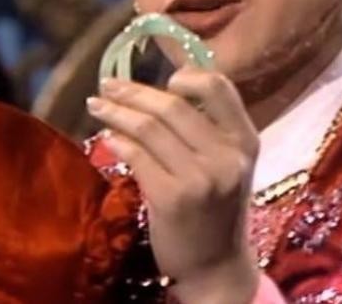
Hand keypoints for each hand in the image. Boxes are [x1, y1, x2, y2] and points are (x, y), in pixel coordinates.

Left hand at [86, 67, 260, 303]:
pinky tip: (107, 137)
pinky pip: (136, 155)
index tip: (162, 79)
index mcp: (245, 140)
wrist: (216, 266)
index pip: (218, 86)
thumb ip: (207, 128)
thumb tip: (162, 86)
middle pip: (172, 105)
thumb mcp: (227, 164)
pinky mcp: (172, 198)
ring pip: (148, 127)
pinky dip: (117, 141)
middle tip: (108, 85)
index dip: (187, 74)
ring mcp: (200, 178)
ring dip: (115, 112)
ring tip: (96, 105)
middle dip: (133, 92)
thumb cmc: (217, 208)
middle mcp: (226, 156)